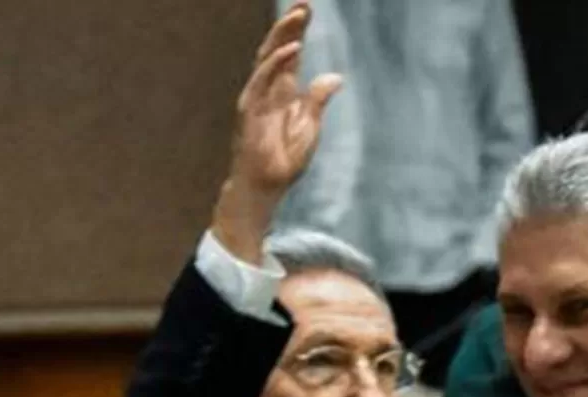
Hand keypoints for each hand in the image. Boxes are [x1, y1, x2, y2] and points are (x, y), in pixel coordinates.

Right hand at [211, 2, 342, 263]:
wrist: (264, 187)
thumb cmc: (284, 162)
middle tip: (303, 3)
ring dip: (283, 36)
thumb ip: (317, 101)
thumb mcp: (309, 129)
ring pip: (268, 58)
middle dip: (290, 26)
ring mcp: (257, 97)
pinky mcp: (251, 110)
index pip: (290, 54)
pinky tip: (292, 49)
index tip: (306, 8)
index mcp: (283, 92)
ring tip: (299, 16)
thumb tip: (335, 76)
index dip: (297, 31)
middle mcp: (268, 90)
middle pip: (278, 49)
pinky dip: (277, 63)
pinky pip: (263, 80)